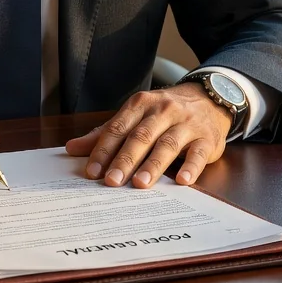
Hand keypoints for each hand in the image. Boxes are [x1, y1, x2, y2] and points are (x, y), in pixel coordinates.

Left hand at [65, 84, 231, 188]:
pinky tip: (183, 181)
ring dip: (153, 164)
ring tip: (140, 184)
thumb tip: (72, 149)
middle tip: (112, 181)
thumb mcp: (136, 116)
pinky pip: (198, 152)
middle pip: (140, 136)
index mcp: (140, 104)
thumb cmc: (165, 112)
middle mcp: (162, 111)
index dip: (104, 150)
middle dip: (125, 159)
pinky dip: (191, 166)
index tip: (92, 171)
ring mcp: (186, 124)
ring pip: (167, 144)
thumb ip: (106, 133)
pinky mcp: (206, 138)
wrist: (209, 98)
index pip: (118, 128)